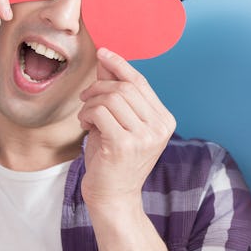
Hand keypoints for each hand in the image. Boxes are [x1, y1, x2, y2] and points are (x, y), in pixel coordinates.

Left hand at [78, 48, 175, 209]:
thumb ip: (116, 92)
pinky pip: (99, 112)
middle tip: (86, 98)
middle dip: (99, 87)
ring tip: (86, 117)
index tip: (103, 53)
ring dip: (91, 103)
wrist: (113, 197)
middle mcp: (159, 128)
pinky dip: (87, 114)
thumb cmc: (114, 160)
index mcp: (165, 121)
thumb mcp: (119, 122)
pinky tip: (85, 126)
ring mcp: (144, 137)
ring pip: (111, 98)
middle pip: (125, 88)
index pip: (141, 83)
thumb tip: (107, 59)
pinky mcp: (124, 144)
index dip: (121, 65)